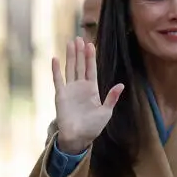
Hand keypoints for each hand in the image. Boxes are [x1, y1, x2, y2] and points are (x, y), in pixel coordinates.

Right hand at [52, 37, 124, 154]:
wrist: (77, 138)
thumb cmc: (92, 128)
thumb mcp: (105, 112)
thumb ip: (111, 98)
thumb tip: (120, 85)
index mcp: (92, 89)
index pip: (91, 69)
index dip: (91, 57)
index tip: (90, 44)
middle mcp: (80, 87)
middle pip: (80, 65)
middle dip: (80, 52)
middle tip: (79, 37)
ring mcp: (70, 90)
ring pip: (70, 68)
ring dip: (70, 56)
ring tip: (70, 42)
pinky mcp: (60, 95)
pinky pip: (58, 80)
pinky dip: (56, 70)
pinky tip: (55, 58)